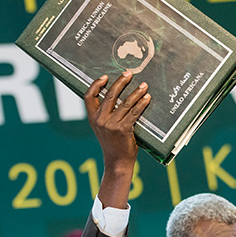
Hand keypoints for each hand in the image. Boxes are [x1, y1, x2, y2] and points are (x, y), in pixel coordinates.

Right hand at [84, 71, 150, 207]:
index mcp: (92, 118)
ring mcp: (111, 125)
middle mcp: (100, 120)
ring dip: (136, 92)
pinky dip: (142, 104)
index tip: (105, 77)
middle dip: (120, 82)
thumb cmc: (113, 143)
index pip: (89, 97)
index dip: (96, 85)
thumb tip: (118, 95)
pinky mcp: (123, 129)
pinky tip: (147, 99)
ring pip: (125, 103)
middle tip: (129, 74)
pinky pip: (134, 113)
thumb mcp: (103, 128)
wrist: (117, 162)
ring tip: (144, 85)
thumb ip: (105, 115)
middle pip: (110, 95)